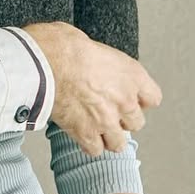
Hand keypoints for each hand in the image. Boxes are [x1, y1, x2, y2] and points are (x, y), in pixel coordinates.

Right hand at [24, 22, 161, 154]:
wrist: (41, 64)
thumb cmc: (61, 47)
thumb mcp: (90, 43)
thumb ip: (101, 61)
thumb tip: (90, 62)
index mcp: (131, 74)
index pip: (153, 98)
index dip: (140, 99)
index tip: (131, 98)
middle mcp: (124, 100)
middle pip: (136, 123)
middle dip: (122, 119)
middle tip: (108, 112)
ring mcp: (107, 120)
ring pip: (118, 143)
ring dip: (108, 137)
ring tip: (97, 129)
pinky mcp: (86, 133)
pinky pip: (95, 150)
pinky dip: (88, 145)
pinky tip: (81, 136)